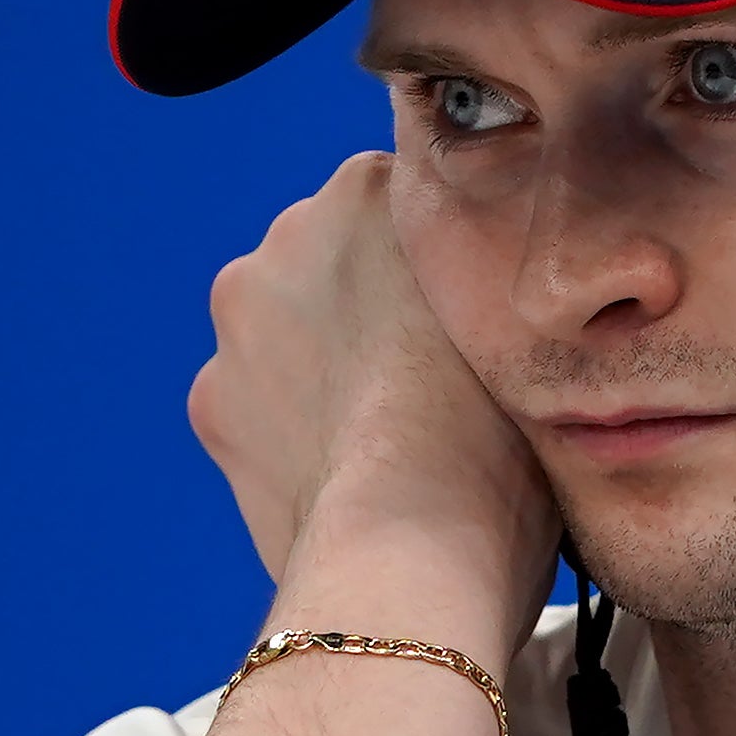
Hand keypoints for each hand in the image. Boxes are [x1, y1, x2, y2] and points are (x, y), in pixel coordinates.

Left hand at [188, 154, 559, 600]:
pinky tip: (350, 473)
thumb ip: (486, 282)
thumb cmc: (500, 441)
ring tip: (394, 437)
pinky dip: (295, 429)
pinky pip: (257, 401)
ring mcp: (240, 317)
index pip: (409, 204)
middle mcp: (291, 232)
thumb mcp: (524, 323)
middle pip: (338, 259)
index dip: (444, 268)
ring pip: (289, 329)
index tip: (470, 318)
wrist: (416, 547)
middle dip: (374, 311)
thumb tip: (488, 301)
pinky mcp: (210, 397)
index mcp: (374, 189)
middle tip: (436, 383)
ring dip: (329, 366)